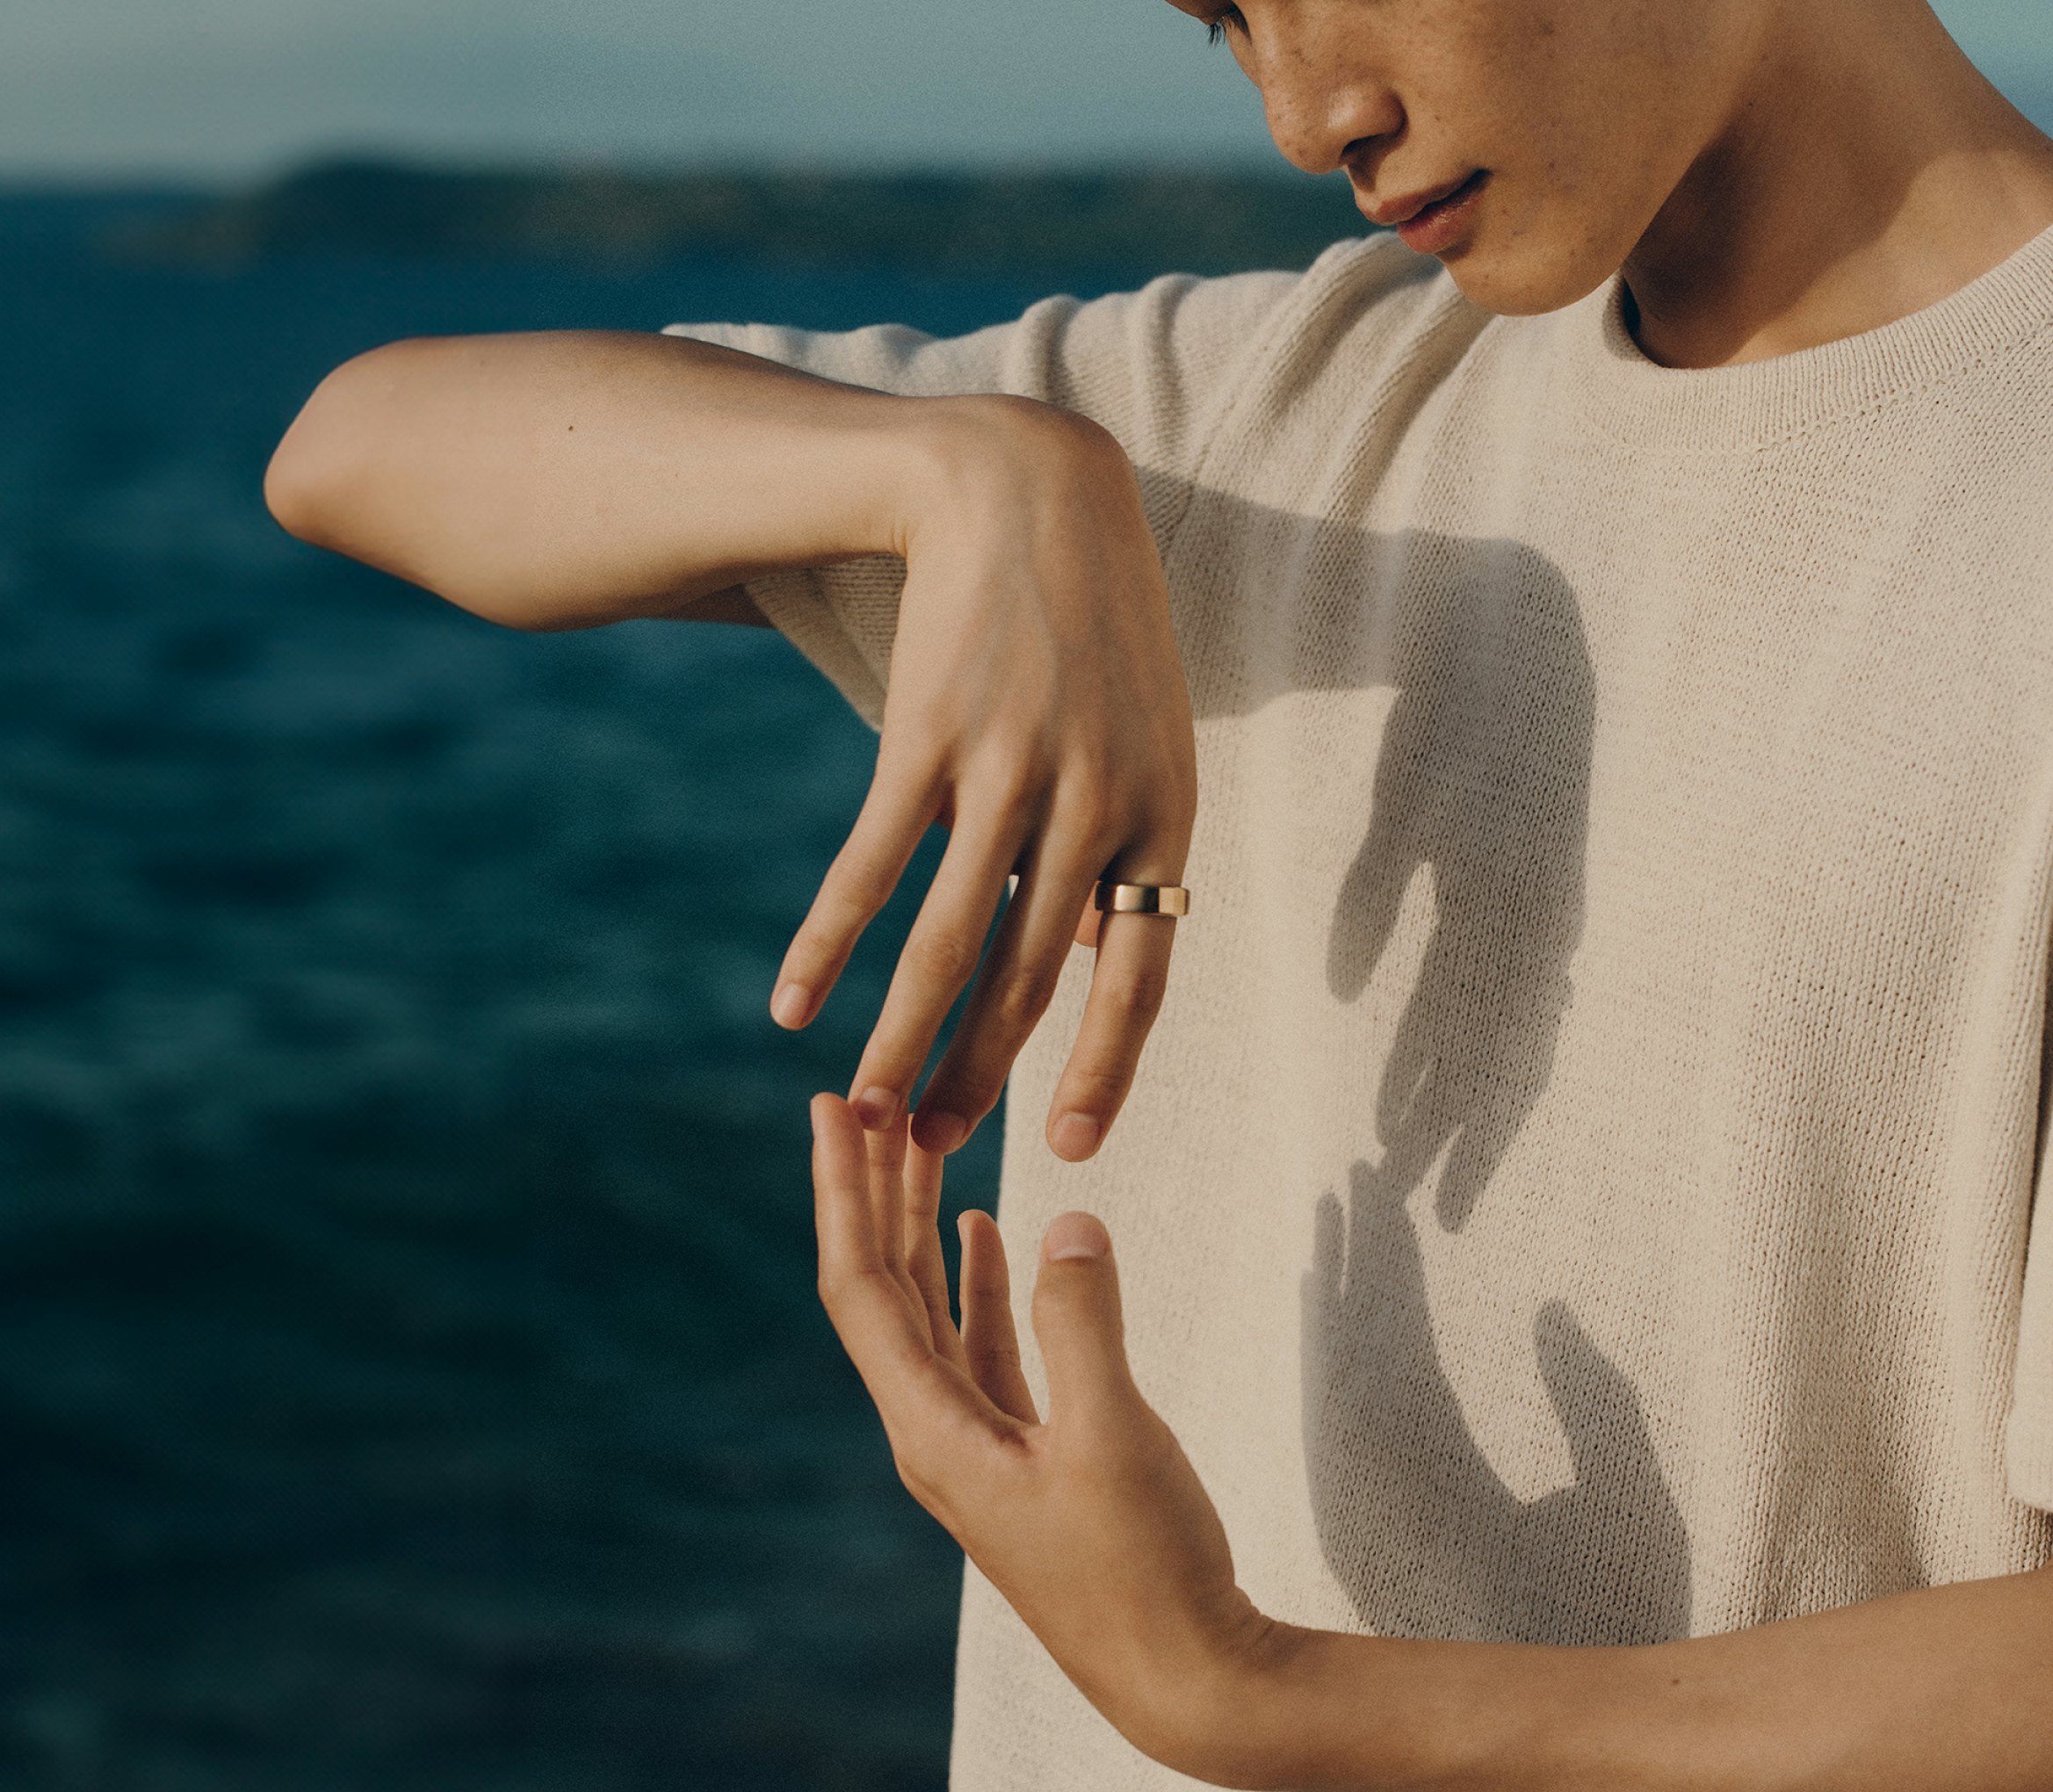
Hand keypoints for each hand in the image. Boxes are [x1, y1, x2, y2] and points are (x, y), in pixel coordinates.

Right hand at [771, 399, 1197, 1163]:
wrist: (1028, 490)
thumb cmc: (1095, 628)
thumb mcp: (1146, 735)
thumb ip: (1118, 843)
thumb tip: (1076, 950)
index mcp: (1162, 815)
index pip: (1142, 977)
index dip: (1102, 1068)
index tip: (1065, 1147)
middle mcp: (1094, 804)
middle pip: (1030, 977)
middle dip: (978, 1078)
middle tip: (931, 1148)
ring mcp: (1010, 769)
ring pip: (948, 941)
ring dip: (899, 1038)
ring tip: (864, 1109)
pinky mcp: (929, 736)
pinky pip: (872, 866)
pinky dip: (829, 942)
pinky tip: (794, 1001)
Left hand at [809, 1093, 1278, 1779]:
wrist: (1185, 1674)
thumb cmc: (1146, 1568)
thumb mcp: (1115, 1435)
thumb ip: (1086, 1321)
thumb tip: (1069, 1220)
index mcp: (932, 1432)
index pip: (860, 1288)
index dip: (841, 1192)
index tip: (830, 1109)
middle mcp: (935, 1433)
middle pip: (882, 1288)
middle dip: (868, 1191)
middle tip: (862, 1098)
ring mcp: (977, 1442)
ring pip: (929, 1309)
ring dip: (919, 1225)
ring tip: (916, 1141)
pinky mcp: (1025, 1449)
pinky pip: (979, 1343)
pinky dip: (974, 1281)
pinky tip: (983, 1229)